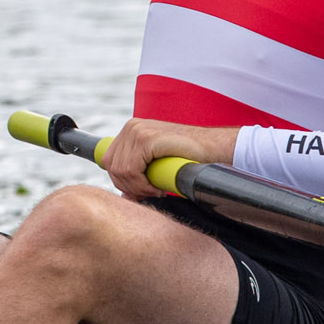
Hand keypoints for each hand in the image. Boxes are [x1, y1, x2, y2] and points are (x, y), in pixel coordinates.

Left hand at [102, 117, 238, 201]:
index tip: (140, 191)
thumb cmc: (190, 157)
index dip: (122, 180)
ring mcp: (138, 130)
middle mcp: (132, 126)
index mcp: (132, 130)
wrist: (215, 148)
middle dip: (129, 186)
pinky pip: (131, 170)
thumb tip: (123, 196)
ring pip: (120, 170)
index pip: (108, 161)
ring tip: (157, 189)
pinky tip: (159, 186)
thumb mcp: (158, 164)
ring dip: (138, 187)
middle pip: (110, 166)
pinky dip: (142, 184)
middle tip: (151, 192)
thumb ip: (139, 173)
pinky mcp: (146, 138)